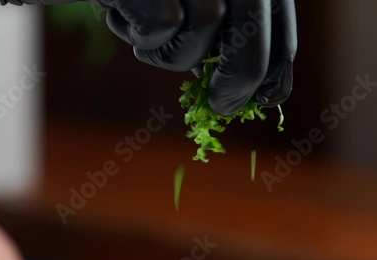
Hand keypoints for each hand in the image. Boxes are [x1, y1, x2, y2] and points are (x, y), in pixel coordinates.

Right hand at [1, 0, 297, 115]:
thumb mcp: (191, 3)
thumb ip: (226, 31)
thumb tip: (259, 88)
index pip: (277, 13)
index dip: (279, 60)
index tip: (269, 97)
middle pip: (251, 22)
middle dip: (243, 78)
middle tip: (225, 108)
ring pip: (205, 28)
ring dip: (173, 53)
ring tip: (144, 38)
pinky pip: (163, 27)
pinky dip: (146, 39)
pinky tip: (122, 18)